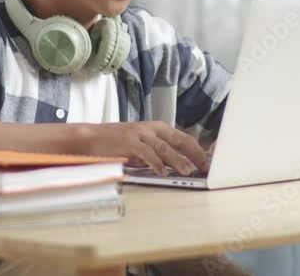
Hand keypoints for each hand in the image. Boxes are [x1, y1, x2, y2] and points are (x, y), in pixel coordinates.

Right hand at [82, 121, 208, 175]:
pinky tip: (163, 172)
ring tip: (189, 171)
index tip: (207, 162)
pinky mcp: (130, 142)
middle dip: (194, 154)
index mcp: (157, 128)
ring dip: (178, 160)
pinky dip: (156, 163)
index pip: (183, 138)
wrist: (92, 138)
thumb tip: (178, 165)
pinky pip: (147, 153)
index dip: (197, 150)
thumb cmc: (118, 143)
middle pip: (179, 140)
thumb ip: (159, 153)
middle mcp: (152, 128)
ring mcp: (141, 134)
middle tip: (205, 166)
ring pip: (165, 148)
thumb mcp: (142, 146)